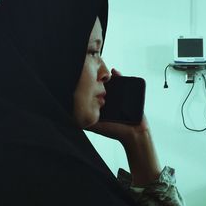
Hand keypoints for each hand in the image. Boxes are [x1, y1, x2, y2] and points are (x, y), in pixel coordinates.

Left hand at [87, 68, 160, 185]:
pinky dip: (120, 76)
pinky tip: (114, 72)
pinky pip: (124, 83)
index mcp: (102, 106)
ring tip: (103, 71)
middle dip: (99, 80)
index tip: (84, 80)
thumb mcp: (97, 127)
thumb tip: (71, 115)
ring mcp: (120, 97)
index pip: (94, 93)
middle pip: (103, 87)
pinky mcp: (129, 95)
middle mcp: (110, 100)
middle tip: (93, 73)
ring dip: (108, 77)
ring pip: (113, 84)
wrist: (134, 133)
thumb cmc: (115, 132)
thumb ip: (86, 121)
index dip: (90, 87)